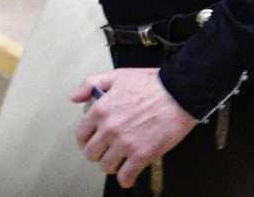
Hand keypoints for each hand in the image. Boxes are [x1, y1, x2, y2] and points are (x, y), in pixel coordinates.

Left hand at [70, 69, 195, 188]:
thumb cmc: (152, 84)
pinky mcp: (141, 155)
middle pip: (91, 154)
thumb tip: (74, 98)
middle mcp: (109, 128)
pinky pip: (125, 177)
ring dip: (112, 166)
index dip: (85, 140)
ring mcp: (124, 143)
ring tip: (120, 161)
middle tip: (107, 151)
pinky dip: (126, 179)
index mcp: (101, 110)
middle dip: (98, 154)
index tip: (92, 142)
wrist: (179, 93)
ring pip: (106, 167)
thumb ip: (90, 84)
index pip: (81, 135)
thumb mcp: (117, 76)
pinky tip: (129, 174)